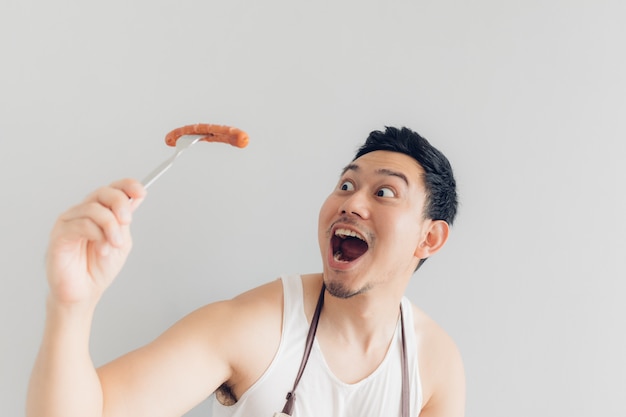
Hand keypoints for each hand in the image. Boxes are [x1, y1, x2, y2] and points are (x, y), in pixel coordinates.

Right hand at [45, 179, 146, 306]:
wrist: (85, 292)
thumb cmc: (99, 269)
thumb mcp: (121, 241)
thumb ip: (125, 220)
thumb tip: (136, 197)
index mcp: (99, 212)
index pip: (112, 189)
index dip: (127, 186)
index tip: (141, 192)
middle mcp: (83, 212)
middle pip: (103, 192)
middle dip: (119, 204)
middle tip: (127, 221)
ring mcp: (69, 222)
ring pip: (93, 209)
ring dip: (110, 227)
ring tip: (114, 244)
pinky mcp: (59, 234)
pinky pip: (81, 224)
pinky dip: (97, 235)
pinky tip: (101, 249)